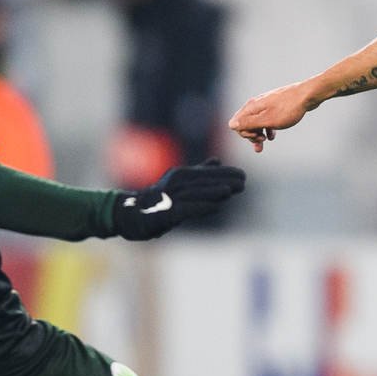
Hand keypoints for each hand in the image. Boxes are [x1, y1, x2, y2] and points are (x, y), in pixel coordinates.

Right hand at [112, 160, 245, 240]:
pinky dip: (201, 207)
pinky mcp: (166, 213)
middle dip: (224, 180)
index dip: (225, 174)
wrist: (133, 214)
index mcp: (181, 175)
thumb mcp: (181, 182)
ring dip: (214, 191)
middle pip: (203, 181)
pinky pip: (186, 208)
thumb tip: (217, 161)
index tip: (243, 176)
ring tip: (231, 191)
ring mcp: (171, 198)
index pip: (207, 173)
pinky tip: (216, 207)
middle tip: (243, 182)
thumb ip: (199, 172)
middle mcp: (176, 183)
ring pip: (195, 193)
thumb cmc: (160, 199)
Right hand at [228, 82, 316, 152]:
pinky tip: (272, 135)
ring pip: (256, 122)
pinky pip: (265, 119)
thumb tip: (231, 125)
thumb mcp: (267, 120)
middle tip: (262, 141)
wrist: (307, 96)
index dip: (244, 133)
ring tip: (266, 141)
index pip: (236, 122)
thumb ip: (249, 123)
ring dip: (258, 133)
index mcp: (252, 107)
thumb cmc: (288, 109)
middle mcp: (256, 104)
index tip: (257, 137)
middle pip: (245, 122)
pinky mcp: (274, 106)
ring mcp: (265, 105)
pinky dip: (267, 128)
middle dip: (251, 134)